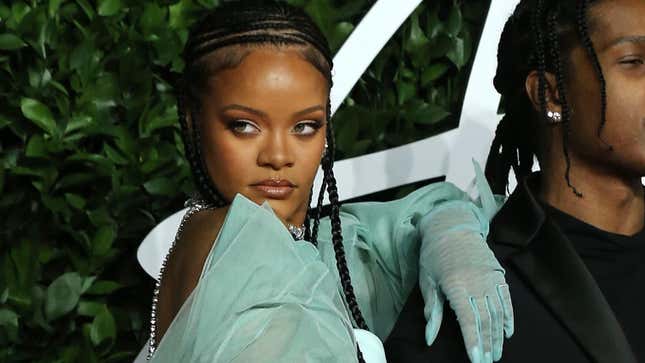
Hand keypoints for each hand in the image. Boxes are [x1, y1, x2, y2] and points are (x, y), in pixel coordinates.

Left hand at [419, 201, 513, 362]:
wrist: (451, 225)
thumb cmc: (433, 254)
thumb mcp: (427, 281)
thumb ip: (431, 311)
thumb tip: (429, 338)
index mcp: (456, 284)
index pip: (467, 319)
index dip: (473, 341)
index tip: (476, 360)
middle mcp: (476, 282)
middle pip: (485, 320)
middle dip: (487, 344)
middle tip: (488, 362)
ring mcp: (489, 278)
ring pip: (498, 312)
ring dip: (498, 336)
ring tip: (496, 353)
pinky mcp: (497, 274)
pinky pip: (506, 299)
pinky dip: (508, 317)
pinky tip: (507, 332)